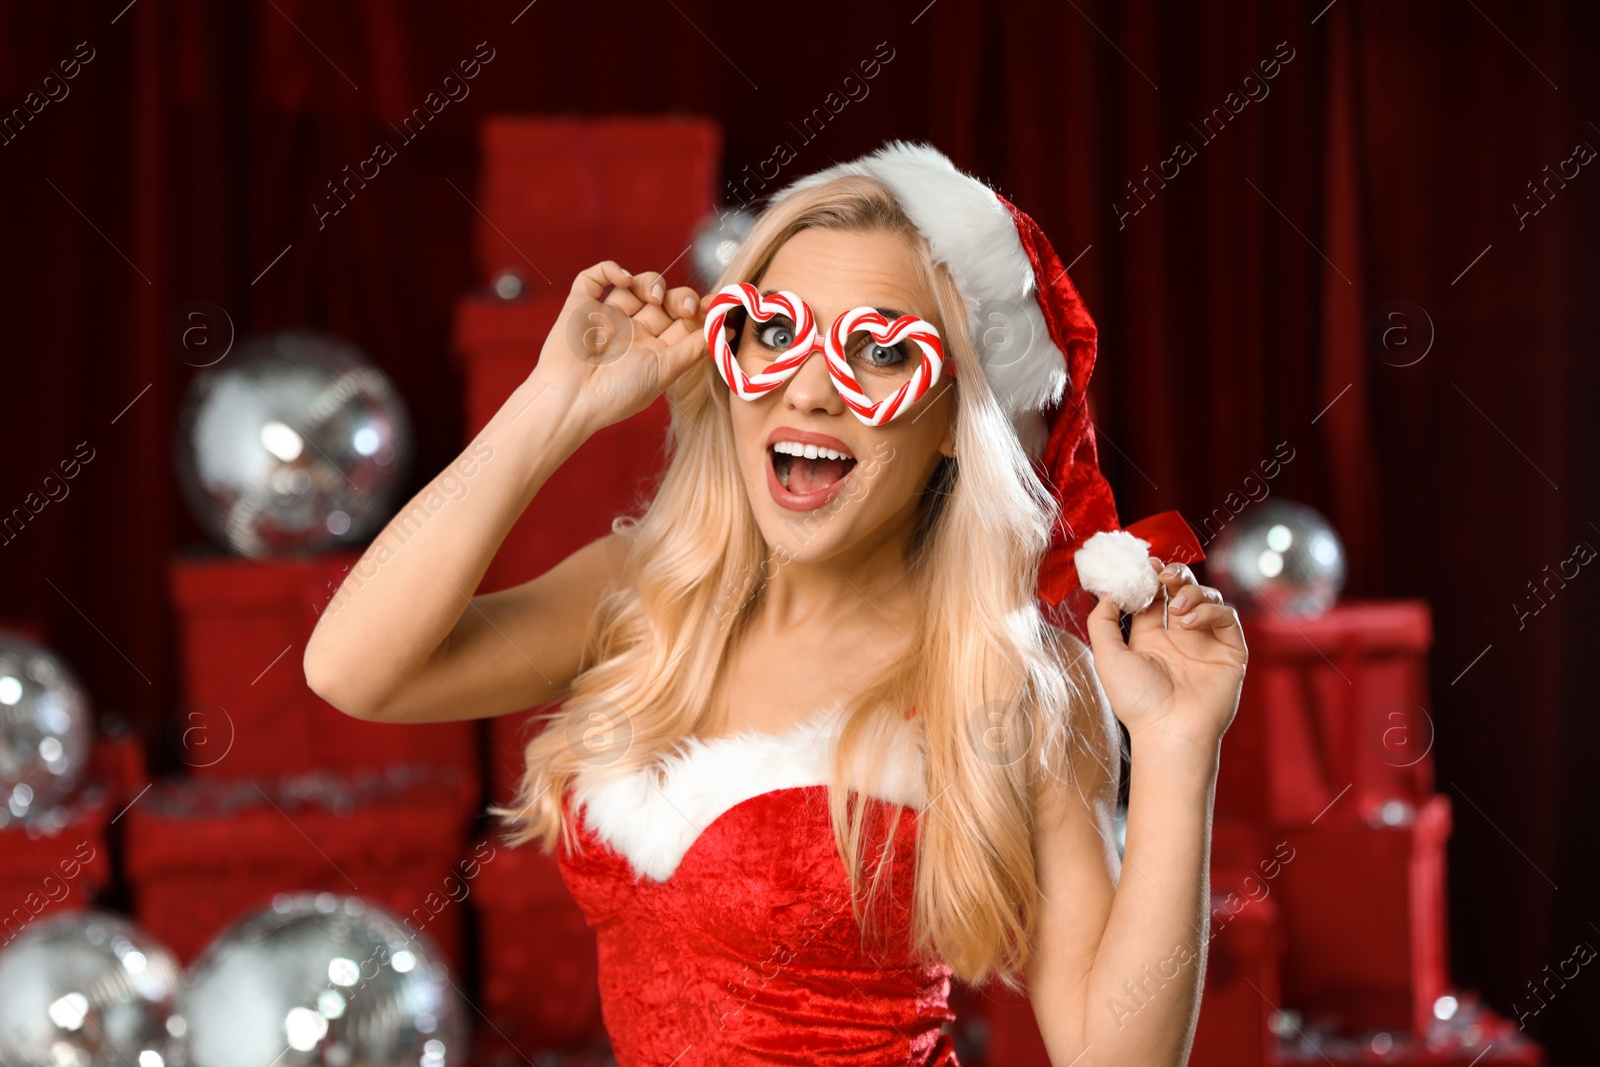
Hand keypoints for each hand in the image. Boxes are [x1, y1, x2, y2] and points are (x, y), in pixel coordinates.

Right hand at [530, 260, 710, 433]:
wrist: (572, 398)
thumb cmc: (618, 393)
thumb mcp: (665, 372)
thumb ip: (693, 349)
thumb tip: (724, 330)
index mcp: (652, 351)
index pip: (682, 322)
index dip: (700, 310)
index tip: (715, 305)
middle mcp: (631, 332)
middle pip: (664, 301)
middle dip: (680, 297)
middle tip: (686, 306)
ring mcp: (606, 317)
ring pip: (636, 285)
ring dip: (651, 282)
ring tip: (652, 297)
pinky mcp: (581, 305)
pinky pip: (595, 277)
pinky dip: (611, 270)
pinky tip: (624, 280)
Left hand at [1083, 558, 1247, 755]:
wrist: (1168, 732)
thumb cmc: (1136, 701)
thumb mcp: (1107, 656)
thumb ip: (1102, 621)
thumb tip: (1108, 591)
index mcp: (1151, 636)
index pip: (1155, 595)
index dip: (1150, 577)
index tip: (1144, 563)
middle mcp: (1180, 636)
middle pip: (1182, 589)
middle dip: (1174, 574)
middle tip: (1162, 573)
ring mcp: (1206, 642)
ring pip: (1207, 597)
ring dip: (1192, 592)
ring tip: (1176, 607)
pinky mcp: (1230, 650)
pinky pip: (1227, 616)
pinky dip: (1210, 610)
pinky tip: (1189, 622)